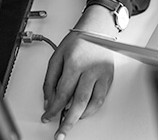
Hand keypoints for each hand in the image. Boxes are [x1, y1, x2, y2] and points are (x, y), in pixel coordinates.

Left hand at [42, 6, 116, 139]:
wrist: (96, 28)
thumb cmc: (77, 41)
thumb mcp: (56, 57)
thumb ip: (50, 80)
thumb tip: (48, 101)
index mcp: (75, 64)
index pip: (63, 94)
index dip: (53, 109)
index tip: (47, 117)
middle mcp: (91, 70)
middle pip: (79, 102)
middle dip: (68, 121)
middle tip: (61, 133)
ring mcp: (102, 74)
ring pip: (93, 103)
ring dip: (81, 116)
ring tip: (71, 120)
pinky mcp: (109, 77)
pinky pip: (101, 98)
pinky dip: (92, 108)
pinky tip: (83, 111)